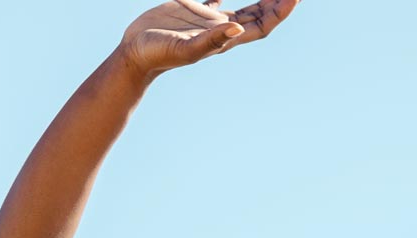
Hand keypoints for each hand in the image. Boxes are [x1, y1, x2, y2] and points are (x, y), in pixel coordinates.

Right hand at [119, 0, 300, 76]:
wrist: (136, 54)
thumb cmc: (159, 54)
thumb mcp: (187, 48)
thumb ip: (212, 40)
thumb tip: (237, 28)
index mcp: (226, 39)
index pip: (262, 25)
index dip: (279, 12)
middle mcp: (222, 28)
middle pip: (258, 15)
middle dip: (276, 3)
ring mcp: (208, 19)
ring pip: (242, 6)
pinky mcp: (192, 9)